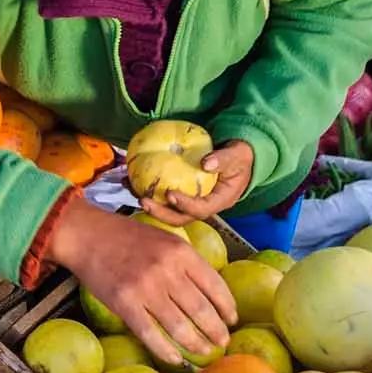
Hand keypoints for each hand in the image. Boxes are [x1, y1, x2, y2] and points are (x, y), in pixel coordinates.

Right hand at [50, 201, 236, 367]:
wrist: (88, 235)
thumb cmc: (128, 238)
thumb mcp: (166, 240)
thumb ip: (187, 262)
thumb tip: (210, 294)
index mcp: (181, 252)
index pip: (215, 285)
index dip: (227, 307)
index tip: (232, 320)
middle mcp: (167, 270)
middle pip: (201, 310)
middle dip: (216, 331)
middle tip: (223, 343)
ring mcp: (145, 288)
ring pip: (179, 326)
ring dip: (196, 344)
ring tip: (204, 352)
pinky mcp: (124, 303)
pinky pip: (150, 334)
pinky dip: (165, 350)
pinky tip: (175, 359)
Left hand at [140, 138, 254, 225]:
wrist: (239, 158)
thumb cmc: (240, 156)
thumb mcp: (238, 154)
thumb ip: (224, 159)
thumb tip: (206, 163)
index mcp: (220, 201)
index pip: (201, 210)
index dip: (185, 205)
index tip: (171, 193)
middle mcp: (204, 207)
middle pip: (181, 218)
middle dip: (161, 213)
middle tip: (143, 200)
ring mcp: (192, 202)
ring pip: (169, 210)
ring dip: (150, 204)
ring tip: (131, 190)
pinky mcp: (183, 195)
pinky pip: (164, 197)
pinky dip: (148, 189)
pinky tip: (131, 179)